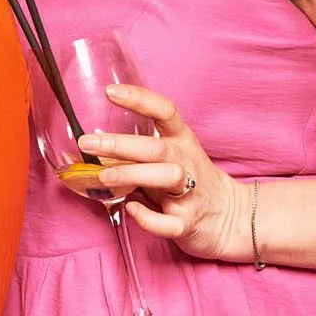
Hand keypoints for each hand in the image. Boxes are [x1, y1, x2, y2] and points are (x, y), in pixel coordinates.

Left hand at [79, 82, 244, 261]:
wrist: (229, 214)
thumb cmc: (189, 179)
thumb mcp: (171, 154)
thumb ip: (138, 149)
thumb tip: (94, 148)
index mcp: (182, 140)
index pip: (165, 111)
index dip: (139, 99)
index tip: (110, 92)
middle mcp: (186, 162)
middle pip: (157, 147)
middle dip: (120, 144)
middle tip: (87, 143)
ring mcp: (191, 192)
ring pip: (167, 177)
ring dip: (132, 174)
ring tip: (104, 176)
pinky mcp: (188, 222)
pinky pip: (168, 222)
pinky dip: (148, 218)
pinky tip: (130, 209)